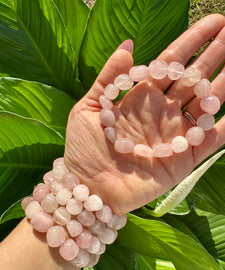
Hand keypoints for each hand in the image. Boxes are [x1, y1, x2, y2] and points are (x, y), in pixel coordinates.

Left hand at [64, 14, 224, 214]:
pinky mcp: (183, 159)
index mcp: (141, 98)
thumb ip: (109, 78)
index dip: (191, 43)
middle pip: (192, 80)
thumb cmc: (84, 149)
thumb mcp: (88, 108)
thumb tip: (129, 44)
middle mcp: (162, 113)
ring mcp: (174, 135)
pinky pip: (210, 140)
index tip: (212, 23)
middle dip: (213, 56)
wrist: (88, 187)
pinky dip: (223, 126)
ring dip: (223, 84)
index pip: (170, 64)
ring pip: (206, 105)